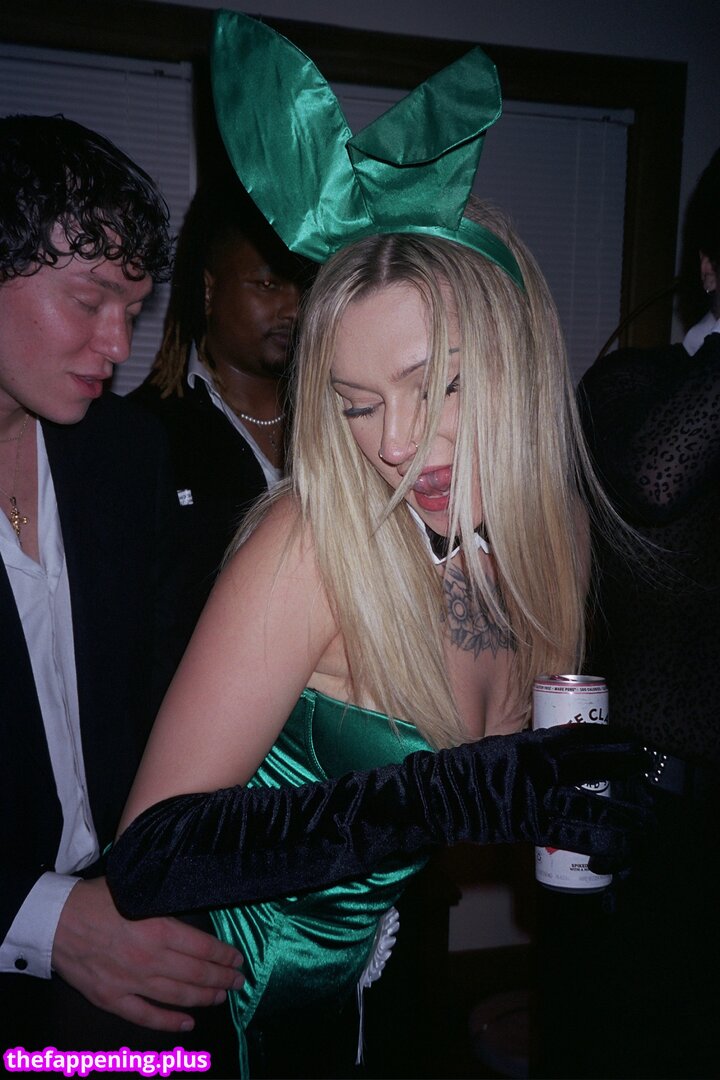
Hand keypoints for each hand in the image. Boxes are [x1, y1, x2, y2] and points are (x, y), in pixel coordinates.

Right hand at [52, 877, 243, 1030]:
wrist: (56, 920)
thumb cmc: (98, 899)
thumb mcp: (138, 890)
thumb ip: (165, 900)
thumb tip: (192, 895)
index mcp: (159, 930)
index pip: (204, 948)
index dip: (225, 956)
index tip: (238, 959)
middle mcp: (150, 960)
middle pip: (197, 974)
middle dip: (223, 979)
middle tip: (239, 981)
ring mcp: (131, 983)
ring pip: (178, 996)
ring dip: (205, 998)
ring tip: (222, 997)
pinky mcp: (112, 998)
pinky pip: (146, 1016)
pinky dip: (169, 1022)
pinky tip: (188, 1024)